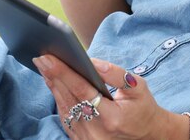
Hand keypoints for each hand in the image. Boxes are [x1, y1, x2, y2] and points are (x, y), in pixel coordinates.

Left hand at [33, 56, 178, 139]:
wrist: (147, 135)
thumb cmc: (143, 107)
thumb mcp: (138, 86)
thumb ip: (116, 74)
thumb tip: (92, 62)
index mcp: (112, 118)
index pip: (82, 91)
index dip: (64, 73)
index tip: (51, 58)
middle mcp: (96, 133)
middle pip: (69, 99)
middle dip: (54, 76)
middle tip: (42, 57)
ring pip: (64, 109)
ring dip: (53, 87)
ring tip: (45, 67)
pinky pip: (66, 118)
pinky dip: (59, 99)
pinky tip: (54, 84)